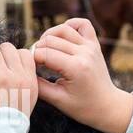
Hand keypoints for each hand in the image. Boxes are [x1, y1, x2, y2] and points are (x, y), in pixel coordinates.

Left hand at [0, 42, 37, 116]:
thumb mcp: (28, 99)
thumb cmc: (9, 117)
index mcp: (30, 81)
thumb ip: (25, 78)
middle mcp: (18, 76)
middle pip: (8, 48)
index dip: (13, 56)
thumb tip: (15, 60)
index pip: (24, 53)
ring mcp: (2, 76)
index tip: (6, 65)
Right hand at [32, 18, 132, 132]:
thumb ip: (38, 86)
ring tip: (44, 49)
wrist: (107, 106)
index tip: (28, 68)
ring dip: (49, 36)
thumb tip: (24, 72)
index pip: (44, 54)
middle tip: (34, 62)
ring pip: (63, 29)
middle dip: (37, 49)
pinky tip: (62, 37)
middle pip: (50, 40)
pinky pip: (82, 24)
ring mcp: (90, 47)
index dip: (31, 59)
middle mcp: (84, 53)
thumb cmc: (83, 107)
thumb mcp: (57, 100)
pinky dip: (70, 25)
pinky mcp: (94, 44)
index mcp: (75, 68)